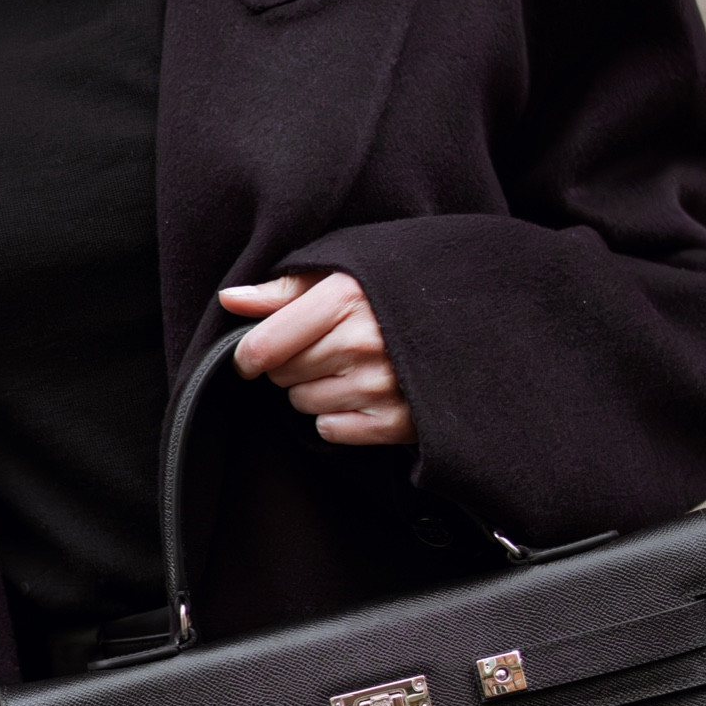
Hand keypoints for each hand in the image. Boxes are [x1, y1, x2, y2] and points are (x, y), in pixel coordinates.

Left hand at [218, 272, 415, 445]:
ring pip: (303, 404)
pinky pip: (331, 430)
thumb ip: (284, 290)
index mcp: (345, 300)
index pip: (265, 346)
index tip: (252, 357)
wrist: (474, 319)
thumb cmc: (397, 292)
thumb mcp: (344, 275)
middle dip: (290, 366)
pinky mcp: (397, 421)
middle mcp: (362, 343)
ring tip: (347, 369)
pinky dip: (337, 418)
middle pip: (282, 375)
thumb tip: (230, 299)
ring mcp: (381, 385)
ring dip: (313, 391)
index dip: (248, 355)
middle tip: (322, 351)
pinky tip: (361, 394)